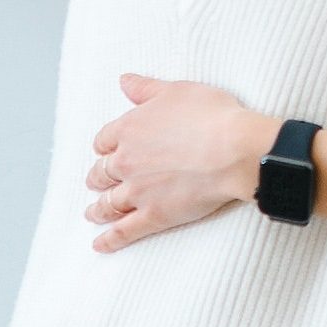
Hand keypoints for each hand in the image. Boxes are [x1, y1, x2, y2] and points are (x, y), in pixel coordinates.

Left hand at [86, 76, 274, 250]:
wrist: (234, 149)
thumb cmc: (212, 116)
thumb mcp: (176, 90)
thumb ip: (146, 89)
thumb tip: (124, 81)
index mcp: (129, 129)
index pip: (104, 140)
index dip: (104, 147)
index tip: (105, 151)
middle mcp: (126, 161)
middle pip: (102, 173)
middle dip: (98, 178)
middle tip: (95, 183)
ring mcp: (138, 191)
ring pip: (108, 203)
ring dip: (98, 209)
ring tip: (92, 213)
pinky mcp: (154, 215)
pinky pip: (124, 231)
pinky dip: (109, 240)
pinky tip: (99, 245)